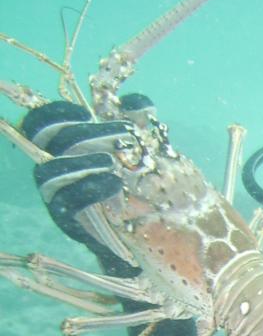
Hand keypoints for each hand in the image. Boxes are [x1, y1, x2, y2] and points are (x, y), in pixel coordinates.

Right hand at [22, 96, 150, 270]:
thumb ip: (140, 123)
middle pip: (47, 141)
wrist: (146, 234)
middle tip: (123, 133)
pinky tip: (114, 183)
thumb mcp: (144, 151)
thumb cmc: (141, 186)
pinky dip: (90, 189)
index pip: (43, 123)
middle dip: (83, 132)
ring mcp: (58, 196)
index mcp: (67, 150)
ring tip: (112, 161)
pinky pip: (67, 203)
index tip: (86, 111)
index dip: (56, 112)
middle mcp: (57, 170)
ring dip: (79, 161)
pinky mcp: (69, 221)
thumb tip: (134, 101)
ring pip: (48, 173)